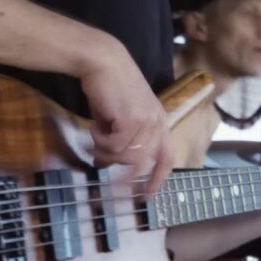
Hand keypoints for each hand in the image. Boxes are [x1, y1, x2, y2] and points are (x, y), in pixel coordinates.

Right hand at [78, 47, 175, 199]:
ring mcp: (147, 121)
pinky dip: (100, 142)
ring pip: (125, 156)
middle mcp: (158, 123)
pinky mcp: (132, 119)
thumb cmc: (109, 89)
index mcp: (160, 123)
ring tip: (94, 138)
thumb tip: (106, 164)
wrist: (103, 62)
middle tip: (103, 176)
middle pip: (142, 163)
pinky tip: (94, 128)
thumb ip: (121, 140)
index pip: (167, 158)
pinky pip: (114, 146)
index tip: (145, 198)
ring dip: (105, 152)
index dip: (157, 180)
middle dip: (123, 176)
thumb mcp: (119, 118)